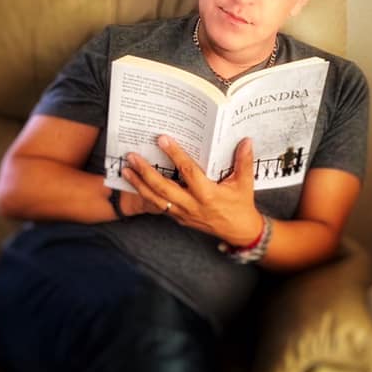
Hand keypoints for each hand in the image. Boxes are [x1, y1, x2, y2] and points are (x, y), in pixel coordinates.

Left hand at [122, 135, 263, 244]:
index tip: (163, 140)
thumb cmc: (241, 205)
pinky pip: (159, 206)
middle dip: (146, 172)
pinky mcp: (179, 218)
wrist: (238, 232)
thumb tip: (246, 140)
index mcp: (208, 195)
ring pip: (156, 199)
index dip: (175, 155)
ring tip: (125, 169)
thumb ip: (243, 161)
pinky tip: (135, 184)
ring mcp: (183, 213)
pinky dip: (145, 195)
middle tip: (132, 156)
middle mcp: (193, 205)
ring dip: (139, 184)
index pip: (189, 172)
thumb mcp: (245, 183)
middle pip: (164, 188)